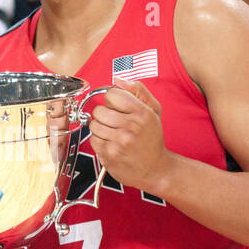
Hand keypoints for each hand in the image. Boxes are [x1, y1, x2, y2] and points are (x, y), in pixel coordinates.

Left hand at [87, 78, 169, 195]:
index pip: (112, 94)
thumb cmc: (152, 139)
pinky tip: (112, 144)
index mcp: (142, 112)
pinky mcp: (110, 154)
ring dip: (101, 129)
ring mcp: (119, 141)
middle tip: (116, 123)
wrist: (156, 169)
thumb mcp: (153, 110)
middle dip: (105, 116)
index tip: (119, 108)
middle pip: (99, 110)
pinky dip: (100, 141)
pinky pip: (93, 140)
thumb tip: (117, 79)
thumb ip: (138, 91)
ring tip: (114, 134)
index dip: (113, 101)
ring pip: (94, 125)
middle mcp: (131, 126)